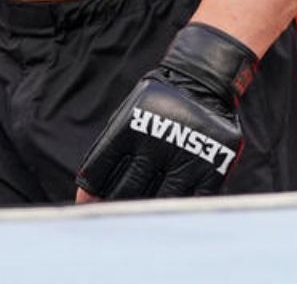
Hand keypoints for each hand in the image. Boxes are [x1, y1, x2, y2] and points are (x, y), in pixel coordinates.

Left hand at [77, 23, 254, 200]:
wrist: (201, 82)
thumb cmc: (154, 106)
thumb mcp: (126, 117)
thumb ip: (105, 154)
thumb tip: (84, 200)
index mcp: (129, 127)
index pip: (99, 171)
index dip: (91, 194)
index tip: (90, 206)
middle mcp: (156, 142)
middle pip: (127, 190)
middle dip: (116, 205)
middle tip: (115, 214)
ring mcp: (186, 155)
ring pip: (160, 200)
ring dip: (146, 211)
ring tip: (141, 215)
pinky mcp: (213, 167)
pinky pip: (192, 200)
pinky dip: (178, 209)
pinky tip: (170, 209)